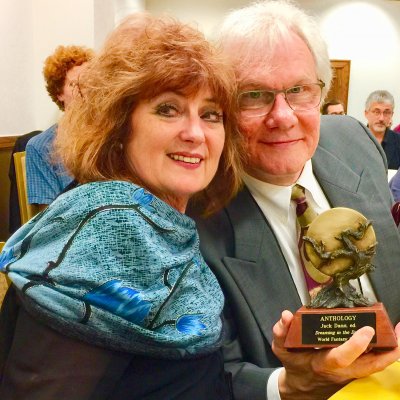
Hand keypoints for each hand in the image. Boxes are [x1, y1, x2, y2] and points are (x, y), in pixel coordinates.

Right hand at [272, 310, 399, 399]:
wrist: (302, 386)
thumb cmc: (294, 364)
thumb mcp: (281, 349)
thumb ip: (281, 332)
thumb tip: (286, 315)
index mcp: (322, 364)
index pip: (341, 358)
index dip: (355, 345)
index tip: (366, 329)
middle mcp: (341, 371)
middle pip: (370, 365)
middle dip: (386, 350)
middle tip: (396, 328)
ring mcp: (351, 372)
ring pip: (377, 365)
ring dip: (391, 350)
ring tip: (398, 329)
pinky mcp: (356, 369)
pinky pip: (376, 363)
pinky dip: (387, 351)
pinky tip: (392, 337)